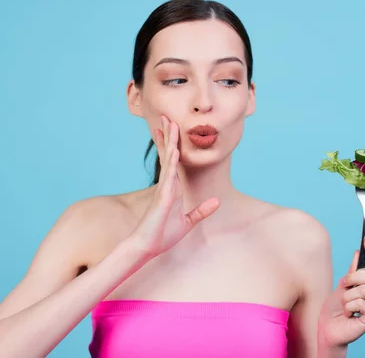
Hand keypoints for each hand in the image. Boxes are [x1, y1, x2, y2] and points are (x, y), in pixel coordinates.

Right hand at [128, 115, 220, 257]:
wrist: (147, 247)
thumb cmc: (162, 235)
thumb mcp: (188, 222)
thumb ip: (202, 211)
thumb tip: (217, 201)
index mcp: (173, 189)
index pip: (174, 162)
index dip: (173, 145)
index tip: (173, 129)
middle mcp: (167, 186)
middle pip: (169, 156)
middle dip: (169, 136)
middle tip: (167, 117)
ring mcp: (164, 190)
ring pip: (168, 160)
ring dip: (170, 142)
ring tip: (170, 123)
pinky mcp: (162, 197)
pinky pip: (168, 176)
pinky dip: (171, 162)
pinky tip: (174, 149)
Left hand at [318, 237, 364, 346]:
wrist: (329, 326)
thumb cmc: (336, 307)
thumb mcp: (343, 285)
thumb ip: (352, 272)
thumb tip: (358, 253)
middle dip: (352, 280)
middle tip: (344, 287)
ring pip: (362, 291)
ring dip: (347, 298)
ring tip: (346, 307)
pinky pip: (359, 304)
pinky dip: (348, 308)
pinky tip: (349, 315)